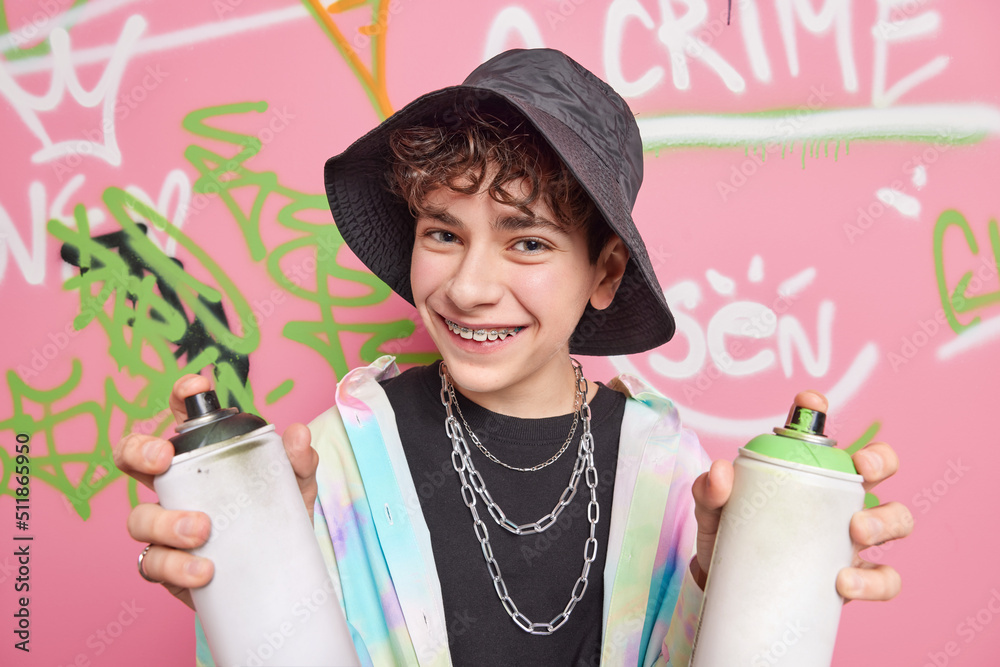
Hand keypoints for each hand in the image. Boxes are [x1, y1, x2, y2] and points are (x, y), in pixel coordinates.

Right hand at [112, 374, 318, 608]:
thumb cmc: (277, 521)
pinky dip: (176, 567)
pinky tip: (203, 570)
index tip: (195, 389)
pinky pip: (153, 564)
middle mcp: (176, 488)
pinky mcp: (166, 567)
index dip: (181, 396)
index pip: (182, 419)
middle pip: (132, 458)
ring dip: (166, 522)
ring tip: (202, 532)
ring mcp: (165, 528)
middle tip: (162, 460)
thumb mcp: (294, 489)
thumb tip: (298, 433)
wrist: (279, 579)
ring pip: (139, 517)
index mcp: (203, 459)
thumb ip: (298, 462)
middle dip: (138, 451)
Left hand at [689, 391, 913, 600]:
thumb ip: (711, 491)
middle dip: (880, 460)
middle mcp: (837, 500)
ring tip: (856, 531)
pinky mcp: (855, 579)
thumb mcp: (714, 512)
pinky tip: (845, 582)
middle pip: (880, 468)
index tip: (810, 403)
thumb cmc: (730, 537)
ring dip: (885, 521)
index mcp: (806, 474)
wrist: (727, 588)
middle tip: (861, 471)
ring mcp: (851, 540)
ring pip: (896, 520)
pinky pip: (884, 579)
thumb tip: (721, 472)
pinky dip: (873, 581)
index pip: (820, 436)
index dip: (818, 412)